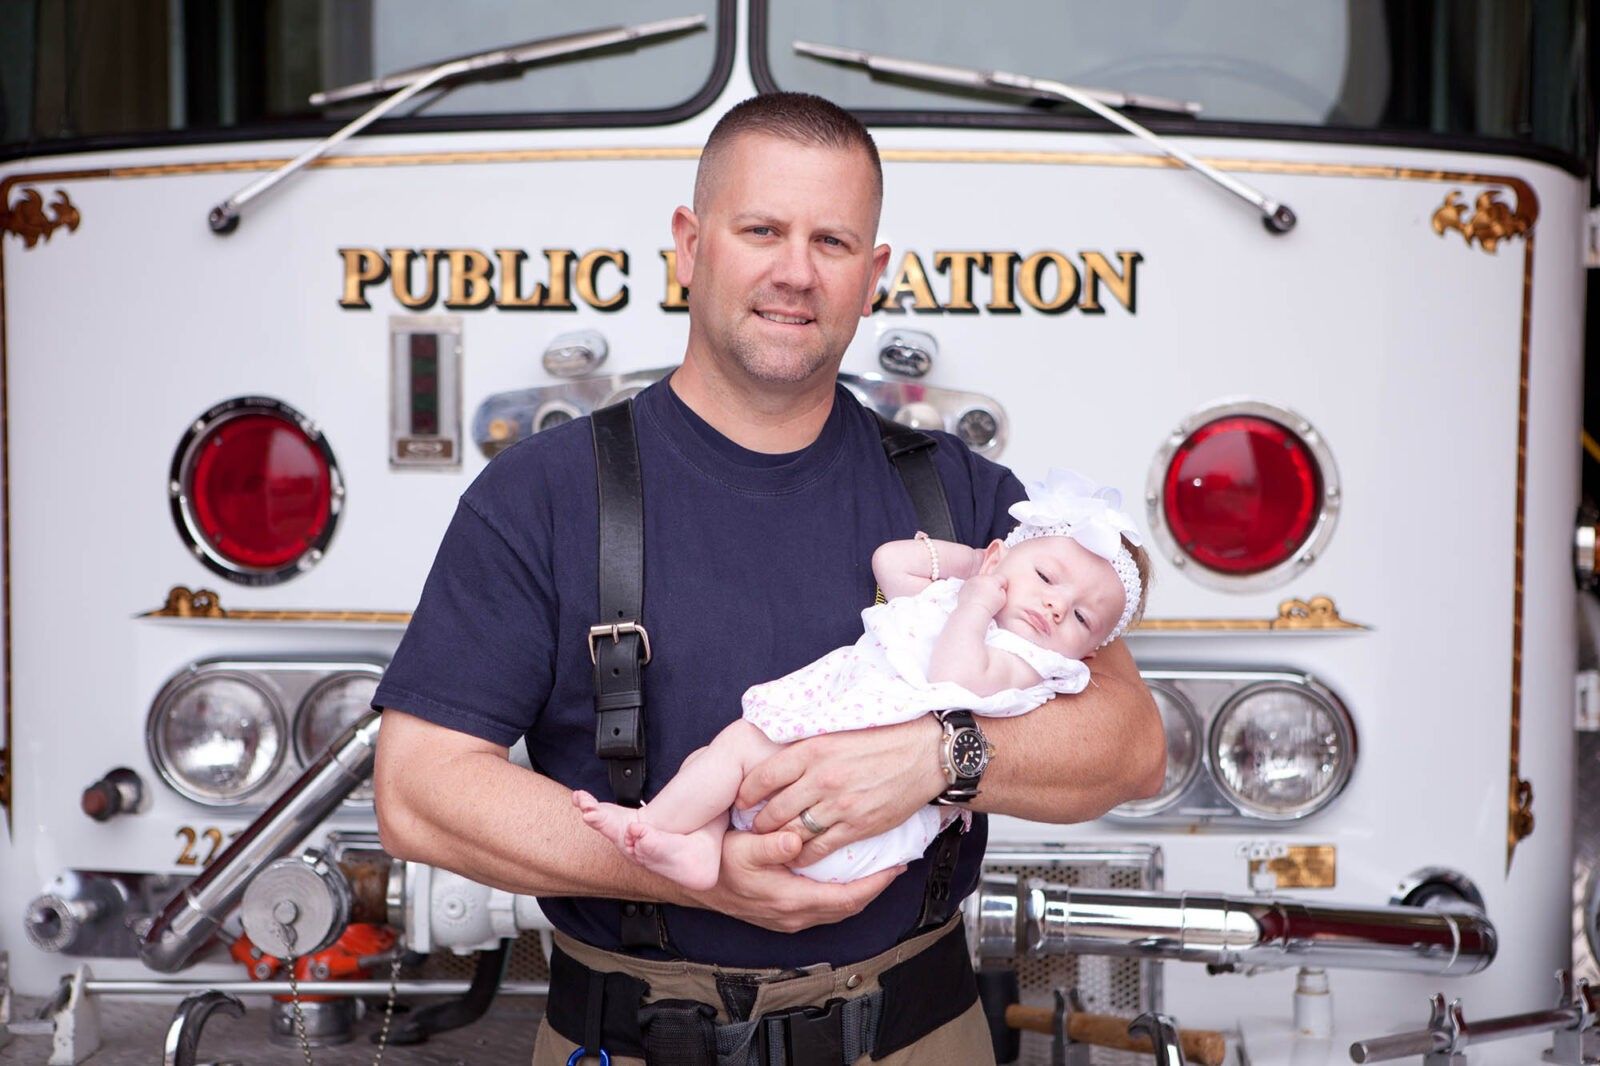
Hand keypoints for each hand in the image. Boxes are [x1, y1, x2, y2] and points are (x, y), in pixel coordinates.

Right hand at [685, 828, 903, 932]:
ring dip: (860, 892)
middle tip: (897, 865)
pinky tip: (847, 877)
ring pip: (837, 910)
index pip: (846, 898)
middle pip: (848, 907)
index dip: (875, 884)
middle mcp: (794, 914)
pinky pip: (824, 907)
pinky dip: (842, 894)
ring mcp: (789, 917)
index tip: (896, 866)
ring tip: (879, 870)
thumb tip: (796, 841)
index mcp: (790, 899)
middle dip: (875, 887)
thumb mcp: (742, 849)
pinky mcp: (784, 914)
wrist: (696, 885)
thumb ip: (770, 846)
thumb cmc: (719, 864)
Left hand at [736, 716, 945, 866]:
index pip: (764, 775)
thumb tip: (780, 754)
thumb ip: (809, 747)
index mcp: (813, 750)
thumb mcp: (838, 732)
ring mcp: (838, 804)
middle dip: (759, 822)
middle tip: (751, 827)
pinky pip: (820, 847)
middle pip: (774, 809)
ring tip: (770, 844)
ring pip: (794, 831)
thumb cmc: (884, 738)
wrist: (925, 754)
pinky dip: (804, 855)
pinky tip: (797, 856)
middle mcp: (821, 778)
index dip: (747, 792)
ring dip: (779, 840)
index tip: (741, 799)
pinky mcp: (856, 825)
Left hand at [957, 572, 1006, 615]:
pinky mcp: (963, 587)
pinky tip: (975, 599)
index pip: (1001, 578)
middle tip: (990, 597)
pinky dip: (973, 591)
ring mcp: (971, 581)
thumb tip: (999, 588)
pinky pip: (971, 586)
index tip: (1001, 593)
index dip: (1003, 585)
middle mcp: (981, 577)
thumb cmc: (989, 606)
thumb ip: (1002, 591)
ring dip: (981, 587)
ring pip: (979, 582)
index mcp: (992, 579)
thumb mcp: (1002, 598)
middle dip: (991, 586)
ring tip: (982, 599)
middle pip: (989, 579)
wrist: (973, 612)